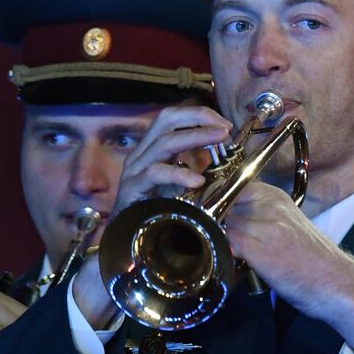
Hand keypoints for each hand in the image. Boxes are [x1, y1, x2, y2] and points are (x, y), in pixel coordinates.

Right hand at [110, 105, 233, 216]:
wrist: (128, 238)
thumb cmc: (155, 210)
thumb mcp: (178, 184)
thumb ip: (193, 167)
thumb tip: (223, 154)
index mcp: (152, 150)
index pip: (172, 118)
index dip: (198, 115)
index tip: (224, 124)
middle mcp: (141, 154)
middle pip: (166, 119)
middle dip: (198, 117)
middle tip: (225, 127)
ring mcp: (135, 170)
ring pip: (164, 142)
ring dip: (196, 136)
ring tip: (221, 140)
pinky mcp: (132, 188)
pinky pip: (155, 173)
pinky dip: (179, 174)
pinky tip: (198, 180)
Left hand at [220, 182, 353, 348]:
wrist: (336, 281)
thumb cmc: (312, 258)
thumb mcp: (287, 224)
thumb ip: (260, 216)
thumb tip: (227, 219)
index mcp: (277, 197)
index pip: (233, 187)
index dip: (219, 203)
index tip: (216, 217)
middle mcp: (271, 206)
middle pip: (225, 205)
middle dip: (217, 222)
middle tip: (222, 238)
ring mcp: (266, 226)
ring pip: (225, 224)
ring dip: (221, 239)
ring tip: (233, 253)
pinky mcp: (260, 250)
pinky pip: (230, 244)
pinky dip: (228, 253)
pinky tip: (238, 263)